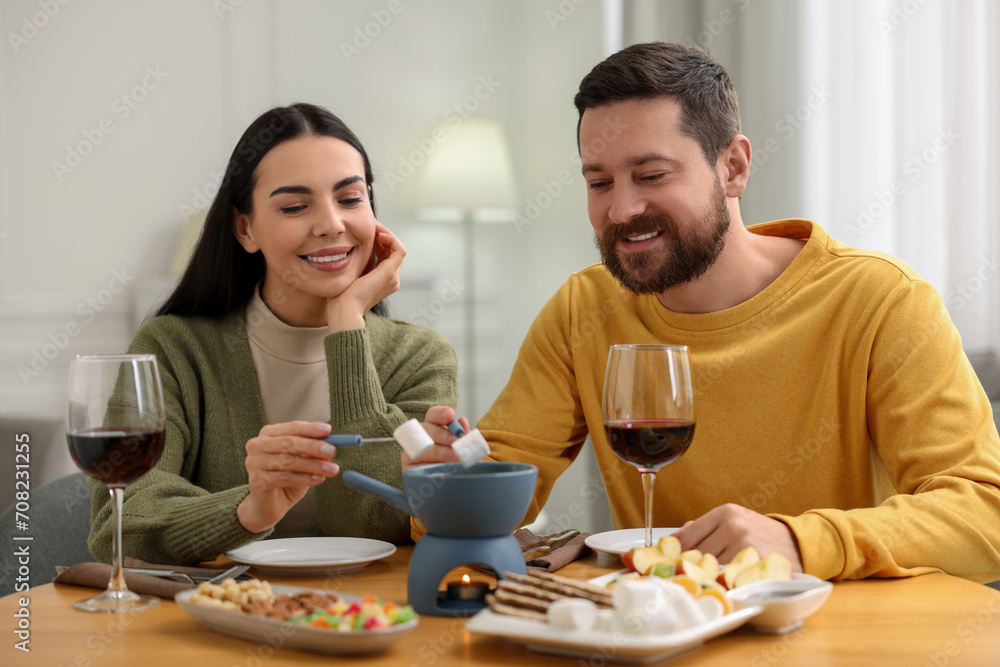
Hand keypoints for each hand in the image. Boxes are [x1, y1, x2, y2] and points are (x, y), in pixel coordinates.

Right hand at [237, 421, 338, 532]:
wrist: (269, 505)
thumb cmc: (286, 478)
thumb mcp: (302, 461)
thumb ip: (312, 451)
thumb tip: (331, 444)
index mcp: (268, 434)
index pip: (291, 427)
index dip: (310, 428)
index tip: (328, 430)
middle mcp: (257, 445)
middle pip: (288, 443)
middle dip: (313, 446)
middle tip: (332, 451)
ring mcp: (253, 463)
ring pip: (288, 461)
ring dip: (313, 464)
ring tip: (331, 469)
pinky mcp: (256, 481)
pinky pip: (284, 478)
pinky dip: (304, 478)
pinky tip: (319, 479)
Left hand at [327, 222, 404, 330]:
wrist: (344, 309)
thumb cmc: (342, 296)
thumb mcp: (351, 275)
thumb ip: (357, 264)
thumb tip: (352, 248)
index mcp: (382, 281)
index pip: (386, 255)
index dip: (378, 241)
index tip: (366, 231)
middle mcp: (392, 280)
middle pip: (392, 251)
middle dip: (383, 235)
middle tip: (371, 225)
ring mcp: (393, 277)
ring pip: (397, 248)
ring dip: (387, 234)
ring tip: (374, 226)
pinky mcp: (390, 273)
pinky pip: (399, 249)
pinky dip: (391, 238)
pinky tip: (379, 233)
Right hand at [401, 405, 470, 471]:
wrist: (449, 485)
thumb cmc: (456, 462)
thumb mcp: (463, 448)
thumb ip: (464, 436)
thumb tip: (463, 421)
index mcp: (433, 428)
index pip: (433, 415)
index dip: (441, 413)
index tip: (451, 415)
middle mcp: (420, 437)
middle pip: (426, 429)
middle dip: (443, 434)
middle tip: (456, 441)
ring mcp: (412, 452)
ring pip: (421, 447)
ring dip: (438, 451)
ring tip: (453, 457)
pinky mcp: (408, 468)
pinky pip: (417, 465)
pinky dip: (431, 467)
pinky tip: (442, 469)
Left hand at [671, 503, 802, 571]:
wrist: (796, 542)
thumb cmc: (760, 533)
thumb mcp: (733, 521)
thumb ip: (704, 528)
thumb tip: (673, 539)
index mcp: (724, 513)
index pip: (688, 535)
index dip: (676, 551)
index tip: (668, 560)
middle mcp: (733, 526)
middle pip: (697, 553)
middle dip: (692, 565)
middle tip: (689, 574)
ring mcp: (744, 545)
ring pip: (711, 567)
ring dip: (708, 576)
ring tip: (709, 579)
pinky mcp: (754, 563)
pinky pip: (728, 577)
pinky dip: (723, 582)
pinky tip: (724, 583)